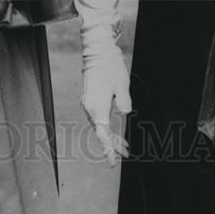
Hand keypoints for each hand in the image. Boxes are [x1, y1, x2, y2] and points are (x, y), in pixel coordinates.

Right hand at [78, 0, 131, 166]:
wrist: (97, 50)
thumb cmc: (111, 66)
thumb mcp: (123, 85)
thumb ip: (124, 102)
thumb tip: (125, 113)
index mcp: (97, 107)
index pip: (103, 135)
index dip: (108, 150)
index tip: (112, 163)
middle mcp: (89, 107)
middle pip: (101, 132)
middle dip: (113, 144)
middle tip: (126, 153)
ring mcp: (87, 102)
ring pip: (100, 125)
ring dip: (111, 135)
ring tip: (124, 145)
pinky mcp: (89, 98)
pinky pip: (98, 116)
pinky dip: (107, 125)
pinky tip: (116, 128)